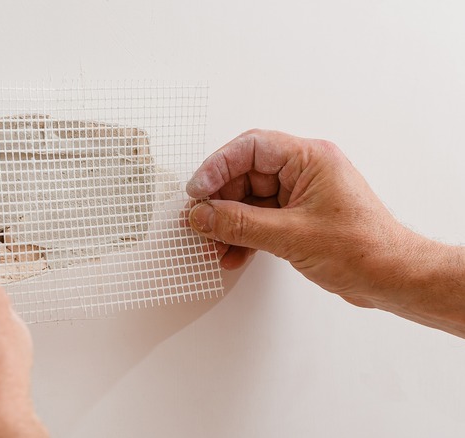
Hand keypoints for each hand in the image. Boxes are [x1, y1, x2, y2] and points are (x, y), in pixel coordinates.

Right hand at [186, 129, 454, 311]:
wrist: (393, 278)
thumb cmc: (364, 249)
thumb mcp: (290, 235)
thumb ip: (240, 224)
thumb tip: (203, 215)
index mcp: (309, 159)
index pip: (250, 148)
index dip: (217, 167)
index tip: (197, 190)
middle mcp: (305, 171)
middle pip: (245, 175)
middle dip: (220, 201)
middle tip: (200, 220)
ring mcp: (302, 195)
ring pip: (250, 200)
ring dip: (229, 223)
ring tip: (213, 244)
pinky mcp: (299, 217)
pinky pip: (261, 219)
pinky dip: (244, 235)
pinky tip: (233, 253)